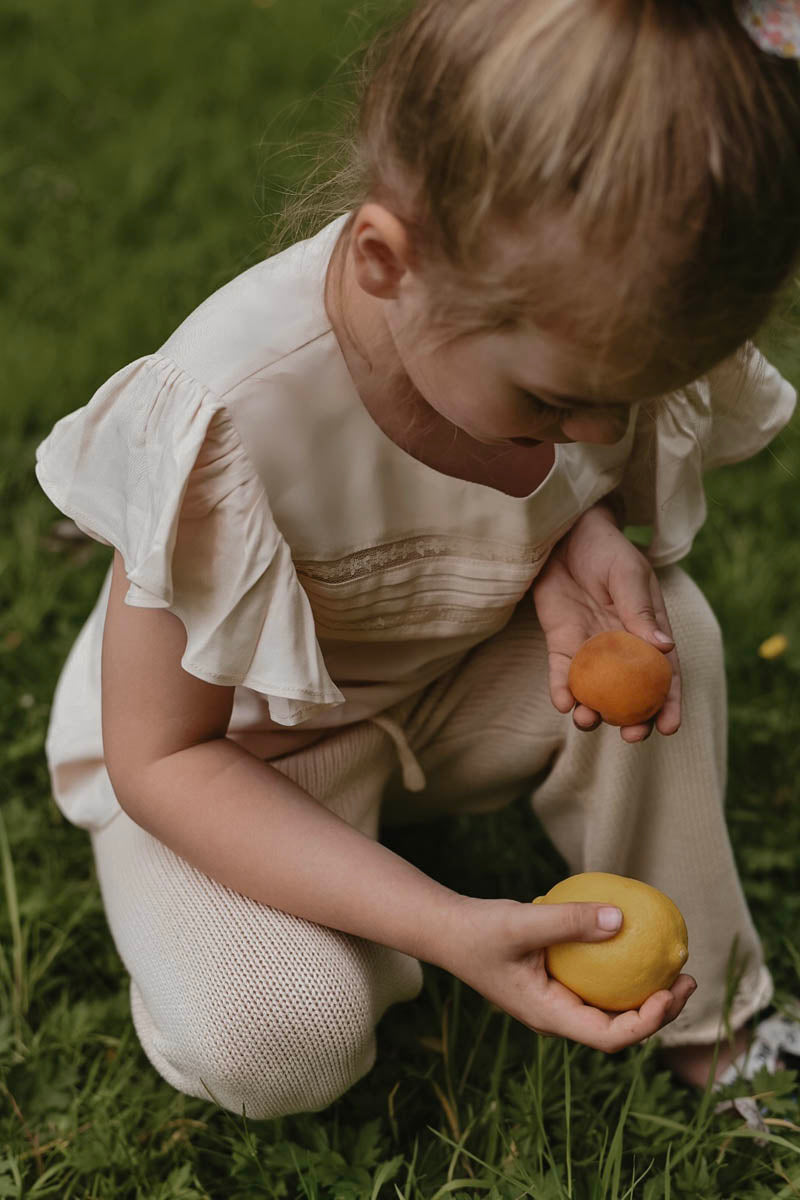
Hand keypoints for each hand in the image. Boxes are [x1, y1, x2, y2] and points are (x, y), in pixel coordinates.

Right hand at [443, 894, 696, 1052]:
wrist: (446, 930)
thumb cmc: (480, 929)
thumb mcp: (524, 921)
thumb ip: (571, 921)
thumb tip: (623, 918)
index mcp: (549, 1016)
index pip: (608, 1037)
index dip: (646, 1023)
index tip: (669, 992)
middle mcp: (555, 1016)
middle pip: (617, 1028)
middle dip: (658, 1011)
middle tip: (686, 978)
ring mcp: (554, 1001)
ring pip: (608, 1008)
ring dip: (644, 994)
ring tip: (671, 966)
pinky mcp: (552, 982)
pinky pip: (595, 984)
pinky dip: (620, 971)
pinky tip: (632, 942)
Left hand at [533, 502, 680, 742]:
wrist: (566, 535)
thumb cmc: (607, 550)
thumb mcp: (628, 576)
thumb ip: (641, 610)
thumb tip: (665, 646)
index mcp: (649, 632)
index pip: (664, 674)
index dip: (669, 703)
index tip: (669, 727)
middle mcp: (622, 647)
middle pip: (631, 692)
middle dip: (633, 720)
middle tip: (630, 737)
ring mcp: (591, 648)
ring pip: (595, 690)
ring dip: (593, 711)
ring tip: (588, 720)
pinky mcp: (562, 644)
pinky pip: (562, 674)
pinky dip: (562, 691)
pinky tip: (563, 703)